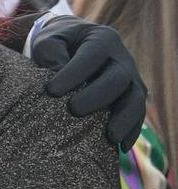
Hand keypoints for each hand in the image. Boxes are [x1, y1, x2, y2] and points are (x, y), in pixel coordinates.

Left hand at [33, 17, 146, 148]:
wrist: (75, 45)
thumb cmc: (58, 44)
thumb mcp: (49, 41)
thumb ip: (50, 54)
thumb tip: (55, 77)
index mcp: (102, 39)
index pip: (91, 56)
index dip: (74, 73)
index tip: (52, 91)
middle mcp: (122, 58)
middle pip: (118, 78)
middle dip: (97, 96)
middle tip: (74, 110)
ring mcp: (131, 79)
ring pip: (136, 98)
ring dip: (124, 119)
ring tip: (110, 137)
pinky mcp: (132, 97)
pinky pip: (138, 115)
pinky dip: (131, 131)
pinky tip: (121, 148)